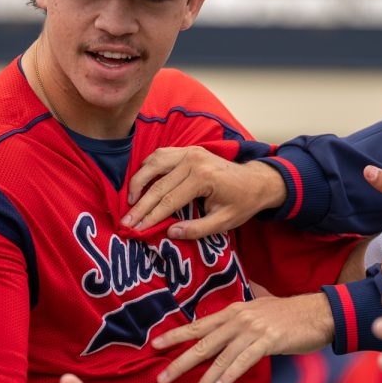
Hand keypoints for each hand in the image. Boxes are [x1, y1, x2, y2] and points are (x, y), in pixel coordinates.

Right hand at [123, 147, 285, 237]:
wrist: (256, 181)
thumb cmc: (242, 203)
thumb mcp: (224, 222)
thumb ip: (197, 229)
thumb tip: (170, 233)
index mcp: (203, 178)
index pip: (168, 201)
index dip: (150, 217)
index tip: (135, 230)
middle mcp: (194, 160)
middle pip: (158, 184)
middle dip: (139, 205)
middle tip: (125, 221)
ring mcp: (190, 151)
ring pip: (154, 163)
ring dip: (139, 181)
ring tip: (130, 201)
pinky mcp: (189, 149)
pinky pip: (161, 155)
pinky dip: (148, 167)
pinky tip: (142, 182)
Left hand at [153, 293, 332, 382]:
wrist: (320, 312)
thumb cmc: (291, 314)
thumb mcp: (261, 307)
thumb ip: (242, 315)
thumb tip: (229, 317)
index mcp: (234, 311)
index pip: (199, 325)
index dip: (176, 335)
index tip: (155, 346)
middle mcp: (239, 318)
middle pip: (203, 344)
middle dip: (180, 363)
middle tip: (161, 379)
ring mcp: (253, 329)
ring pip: (221, 357)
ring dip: (203, 380)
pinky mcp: (269, 341)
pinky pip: (244, 361)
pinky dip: (230, 375)